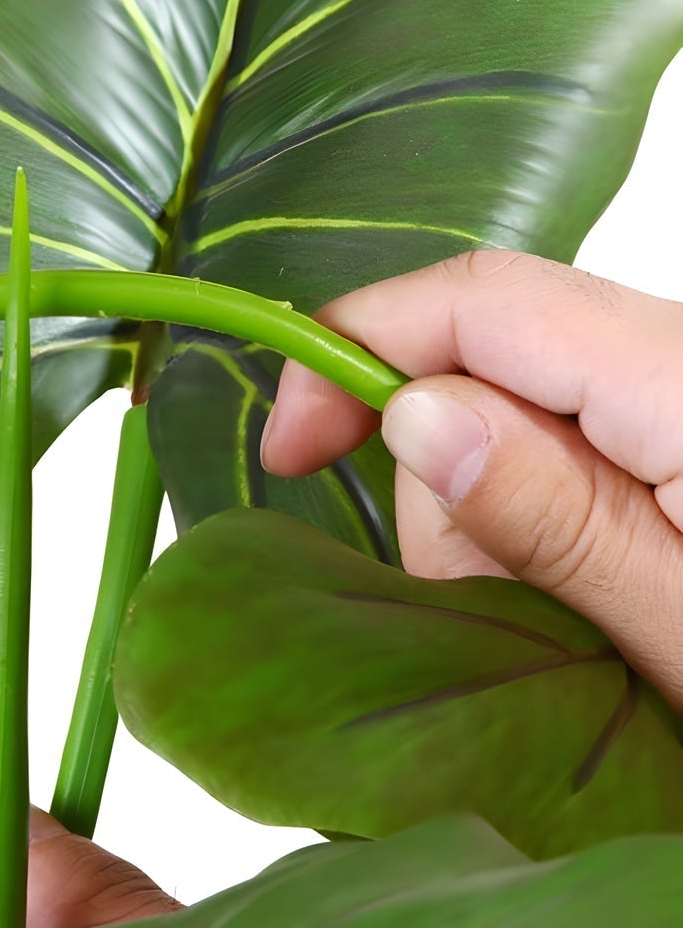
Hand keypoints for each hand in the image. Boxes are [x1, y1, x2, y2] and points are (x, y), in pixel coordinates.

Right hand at [262, 249, 682, 706]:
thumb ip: (557, 518)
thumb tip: (415, 413)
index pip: (477, 300)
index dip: (350, 348)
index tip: (285, 451)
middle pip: (481, 363)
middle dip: (448, 487)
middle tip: (508, 613)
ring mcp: (679, 400)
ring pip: (509, 416)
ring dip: (497, 528)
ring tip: (578, 627)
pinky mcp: (674, 439)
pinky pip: (556, 449)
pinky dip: (537, 525)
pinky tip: (594, 601)